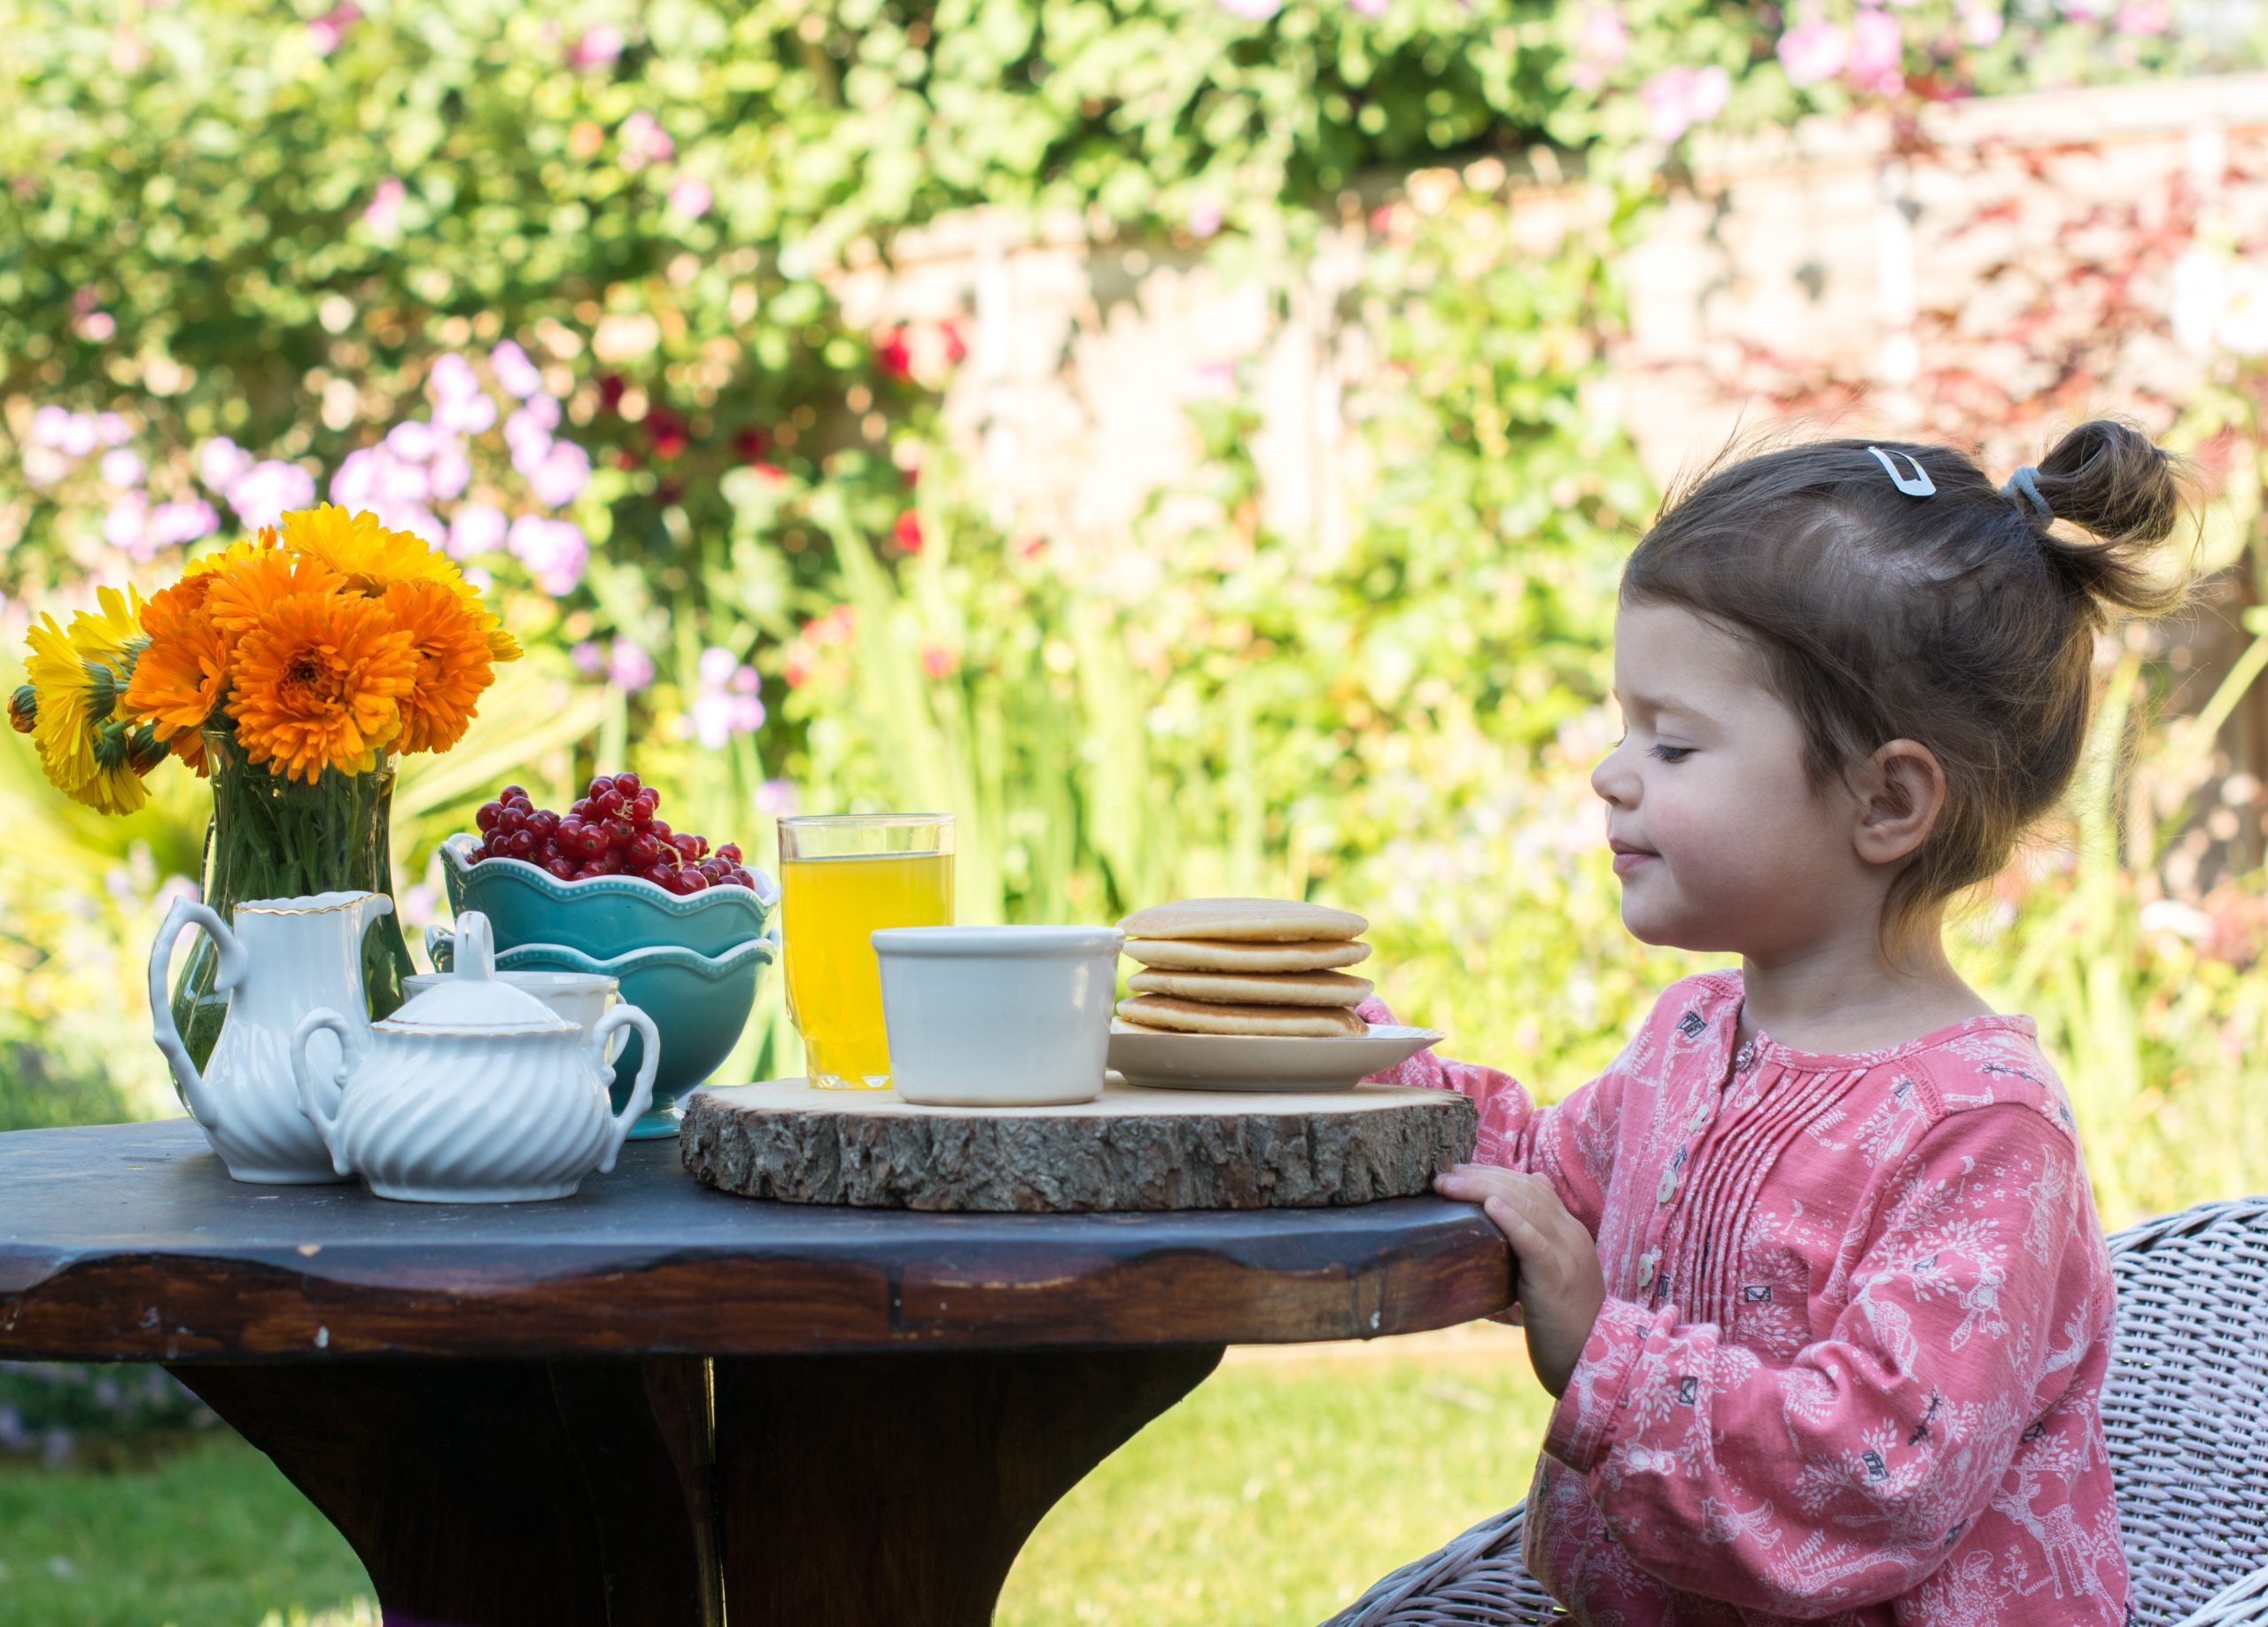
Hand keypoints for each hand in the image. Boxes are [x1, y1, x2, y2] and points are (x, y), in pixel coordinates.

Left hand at [1434, 1165, 1604, 1398]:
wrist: (1591, 1363)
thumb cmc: (1563, 1325)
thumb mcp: (1549, 1277)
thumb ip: (1532, 1249)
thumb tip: (1501, 1222)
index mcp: (1569, 1234)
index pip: (1534, 1188)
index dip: (1498, 1174)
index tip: (1463, 1172)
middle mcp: (1571, 1237)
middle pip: (1527, 1191)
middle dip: (1484, 1177)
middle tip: (1447, 1175)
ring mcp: (1567, 1256)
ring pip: (1527, 1208)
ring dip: (1485, 1190)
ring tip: (1453, 1184)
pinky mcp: (1557, 1281)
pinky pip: (1534, 1244)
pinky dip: (1512, 1221)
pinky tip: (1491, 1206)